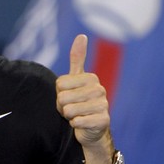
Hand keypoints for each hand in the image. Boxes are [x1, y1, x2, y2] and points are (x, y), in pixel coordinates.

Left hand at [55, 34, 110, 148]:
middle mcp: (99, 90)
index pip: (60, 84)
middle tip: (72, 108)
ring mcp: (103, 105)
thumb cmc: (80, 101)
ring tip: (78, 115)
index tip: (69, 95)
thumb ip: (77, 58)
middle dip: (63, 106)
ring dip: (69, 116)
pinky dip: (75, 124)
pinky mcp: (103, 121)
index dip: (59, 93)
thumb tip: (81, 35)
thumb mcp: (76, 79)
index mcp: (91, 78)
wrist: (92, 128)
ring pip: (69, 110)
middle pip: (63, 97)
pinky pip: (77, 122)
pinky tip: (82, 123)